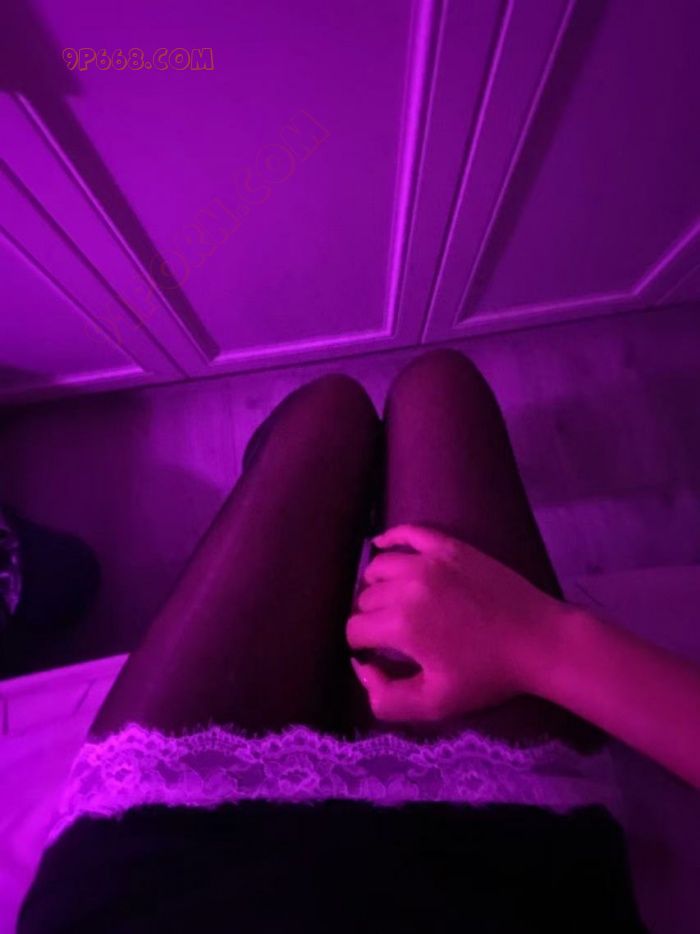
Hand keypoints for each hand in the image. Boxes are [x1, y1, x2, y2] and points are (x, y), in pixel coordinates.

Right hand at [346, 523, 564, 722]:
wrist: (538, 641)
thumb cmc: (487, 675)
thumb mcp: (434, 704)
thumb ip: (386, 699)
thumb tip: (362, 669)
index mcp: (400, 625)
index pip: (355, 630)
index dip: (362, 647)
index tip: (379, 656)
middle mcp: (407, 586)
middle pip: (366, 599)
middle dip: (371, 618)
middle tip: (391, 633)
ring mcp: (429, 561)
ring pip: (379, 566)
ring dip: (377, 585)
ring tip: (392, 601)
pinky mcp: (449, 547)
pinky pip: (408, 532)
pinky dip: (391, 538)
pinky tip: (383, 545)